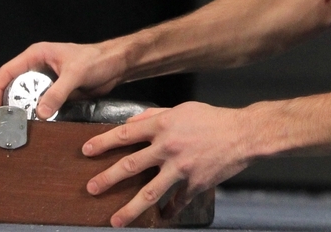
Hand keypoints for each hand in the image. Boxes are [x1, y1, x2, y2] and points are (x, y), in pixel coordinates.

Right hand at [0, 41, 124, 117]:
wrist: (117, 66)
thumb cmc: (98, 60)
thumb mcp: (76, 74)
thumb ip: (57, 93)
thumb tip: (40, 113)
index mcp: (37, 55)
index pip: (7, 71)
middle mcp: (38, 67)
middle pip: (14, 86)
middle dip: (10, 102)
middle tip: (8, 121)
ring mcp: (47, 80)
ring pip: (27, 97)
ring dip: (24, 110)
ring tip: (20, 125)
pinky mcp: (56, 92)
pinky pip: (41, 104)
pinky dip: (38, 113)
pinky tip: (37, 124)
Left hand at [83, 102, 252, 227]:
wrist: (244, 133)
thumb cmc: (213, 119)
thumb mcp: (181, 110)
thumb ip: (155, 116)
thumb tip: (131, 124)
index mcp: (163, 126)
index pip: (125, 134)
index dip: (103, 143)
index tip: (86, 151)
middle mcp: (168, 148)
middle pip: (130, 166)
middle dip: (107, 179)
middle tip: (91, 189)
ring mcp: (181, 168)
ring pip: (149, 193)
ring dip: (129, 209)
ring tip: (115, 221)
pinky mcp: (195, 184)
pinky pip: (177, 201)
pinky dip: (169, 210)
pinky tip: (162, 217)